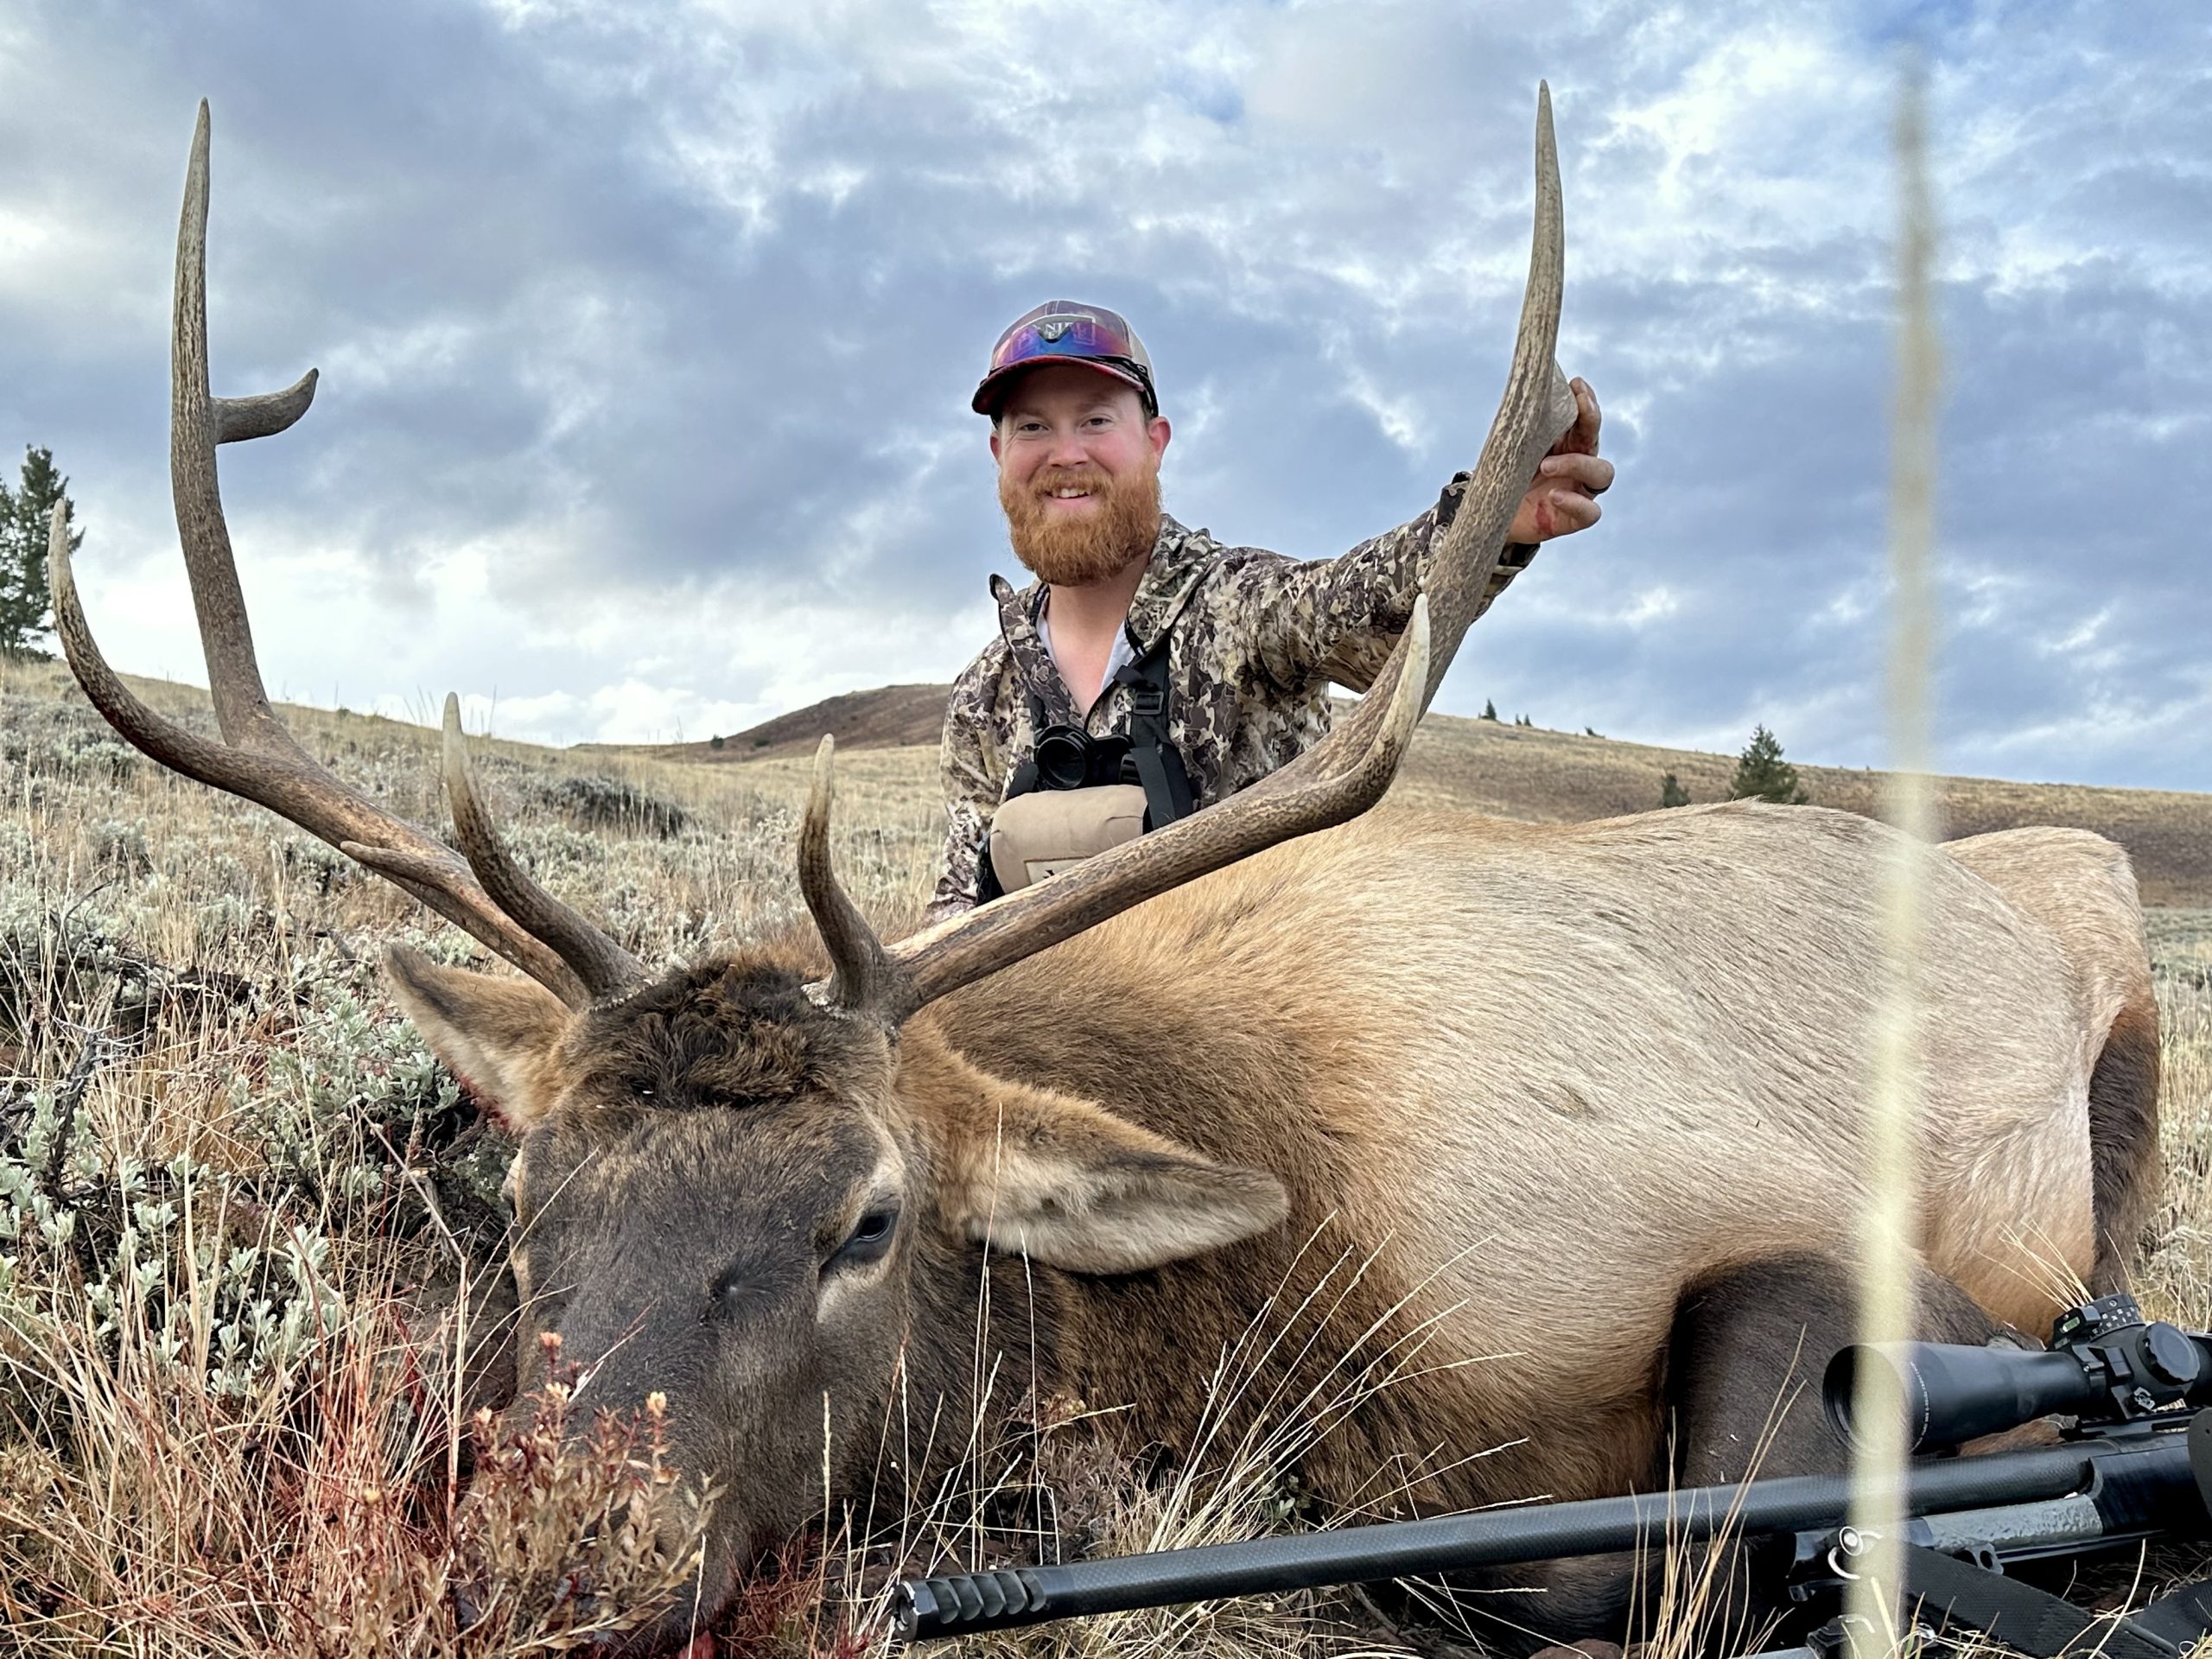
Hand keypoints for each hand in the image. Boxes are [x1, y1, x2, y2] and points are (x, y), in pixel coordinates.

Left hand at [1507, 377, 1612, 543]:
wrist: (1493, 516)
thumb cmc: (1506, 478)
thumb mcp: (1512, 449)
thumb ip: (1522, 429)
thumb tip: (1522, 394)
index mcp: (1567, 444)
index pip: (1586, 420)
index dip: (1587, 402)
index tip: (1576, 384)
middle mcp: (1578, 465)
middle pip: (1596, 441)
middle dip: (1591, 420)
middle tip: (1577, 407)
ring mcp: (1579, 491)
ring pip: (1602, 474)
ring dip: (1577, 464)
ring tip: (1546, 465)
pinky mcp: (1573, 519)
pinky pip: (1590, 511)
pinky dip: (1575, 502)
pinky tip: (1553, 495)